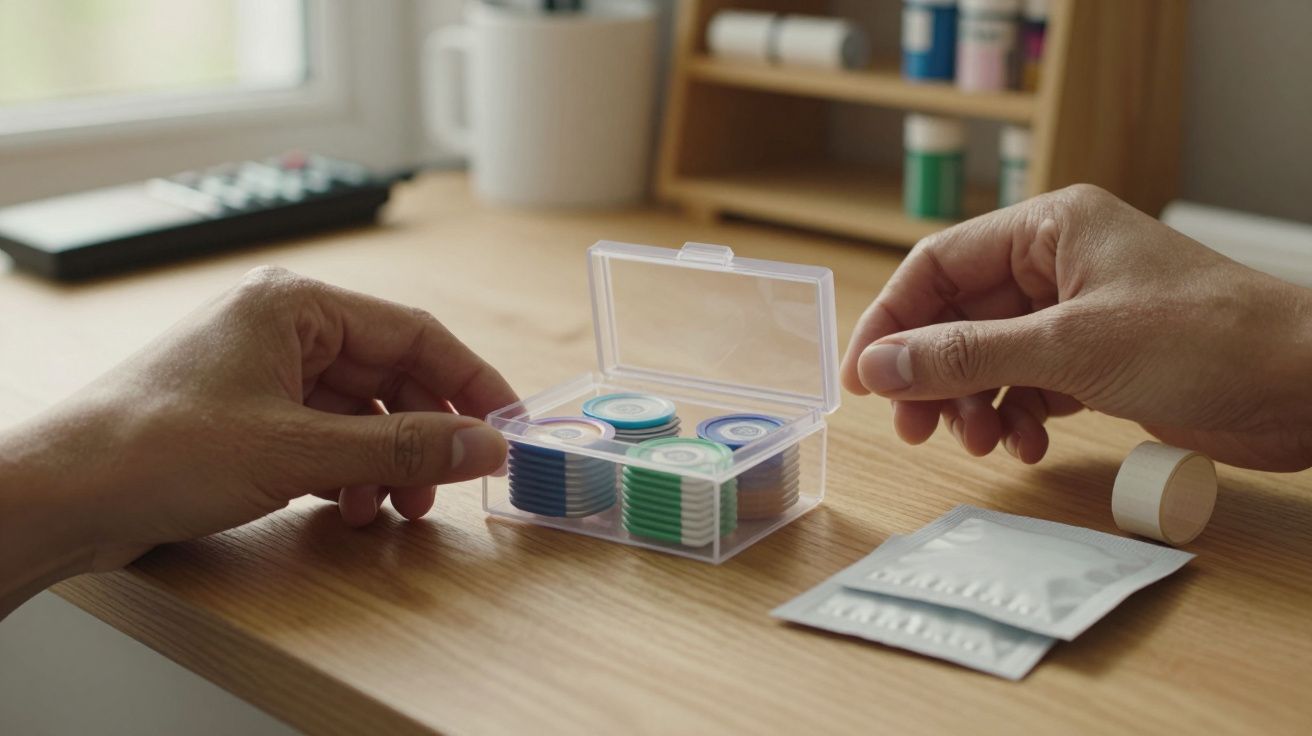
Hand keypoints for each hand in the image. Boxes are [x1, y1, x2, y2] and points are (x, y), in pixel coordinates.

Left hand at [1, 267, 517, 597]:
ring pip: (360, 413)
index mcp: (297, 303)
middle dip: (423, 435)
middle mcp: (284, 328)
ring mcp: (264, 373)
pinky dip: (347, 473)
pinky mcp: (248, 417)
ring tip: (392, 509)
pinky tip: (347, 508)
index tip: (507, 429)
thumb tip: (489, 447)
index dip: (470, 382)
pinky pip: (325, 437)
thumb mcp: (300, 450)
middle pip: (390, 376)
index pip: (415, 333)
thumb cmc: (163, 449)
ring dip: (386, 463)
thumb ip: (404, 446)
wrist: (60, 496)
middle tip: (450, 485)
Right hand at [842, 184, 1311, 471]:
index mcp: (1048, 228)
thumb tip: (879, 368)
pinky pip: (1029, 383)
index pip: (937, 265)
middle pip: (958, 316)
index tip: (862, 378)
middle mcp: (1057, 263)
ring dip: (975, 403)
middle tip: (913, 427)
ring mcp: (1077, 312)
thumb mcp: (1069, 347)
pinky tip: (1028, 442)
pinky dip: (1018, 414)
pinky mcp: (1099, 358)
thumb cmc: (1207, 340)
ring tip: (982, 443)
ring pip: (990, 356)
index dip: (891, 321)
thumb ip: (964, 356)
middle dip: (933, 374)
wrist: (1307, 386)